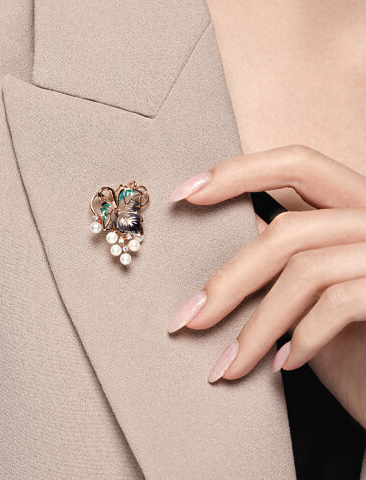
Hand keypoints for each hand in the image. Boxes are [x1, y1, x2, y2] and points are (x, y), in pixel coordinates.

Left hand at [168, 145, 365, 427]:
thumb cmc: (357, 340)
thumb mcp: (315, 291)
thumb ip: (284, 253)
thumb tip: (228, 227)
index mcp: (355, 206)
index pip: (298, 164)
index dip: (239, 172)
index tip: (183, 194)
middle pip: (287, 231)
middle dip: (228, 282)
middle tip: (186, 321)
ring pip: (305, 270)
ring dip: (258, 328)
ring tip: (229, 365)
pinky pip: (337, 301)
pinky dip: (303, 338)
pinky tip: (282, 366)